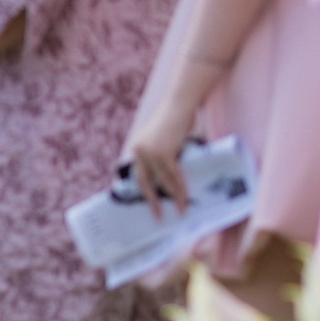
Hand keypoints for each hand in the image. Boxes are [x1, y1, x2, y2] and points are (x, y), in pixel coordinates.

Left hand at [121, 102, 193, 216]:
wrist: (179, 104)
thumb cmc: (174, 120)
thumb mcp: (161, 140)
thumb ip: (160, 156)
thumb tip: (167, 178)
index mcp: (135, 149)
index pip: (136, 175)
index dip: (141, 190)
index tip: (144, 205)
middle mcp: (139, 151)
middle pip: (144, 182)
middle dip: (152, 201)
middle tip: (157, 216)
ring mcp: (150, 152)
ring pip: (163, 181)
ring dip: (173, 197)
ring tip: (180, 210)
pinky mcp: (164, 153)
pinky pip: (173, 175)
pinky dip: (181, 187)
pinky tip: (185, 198)